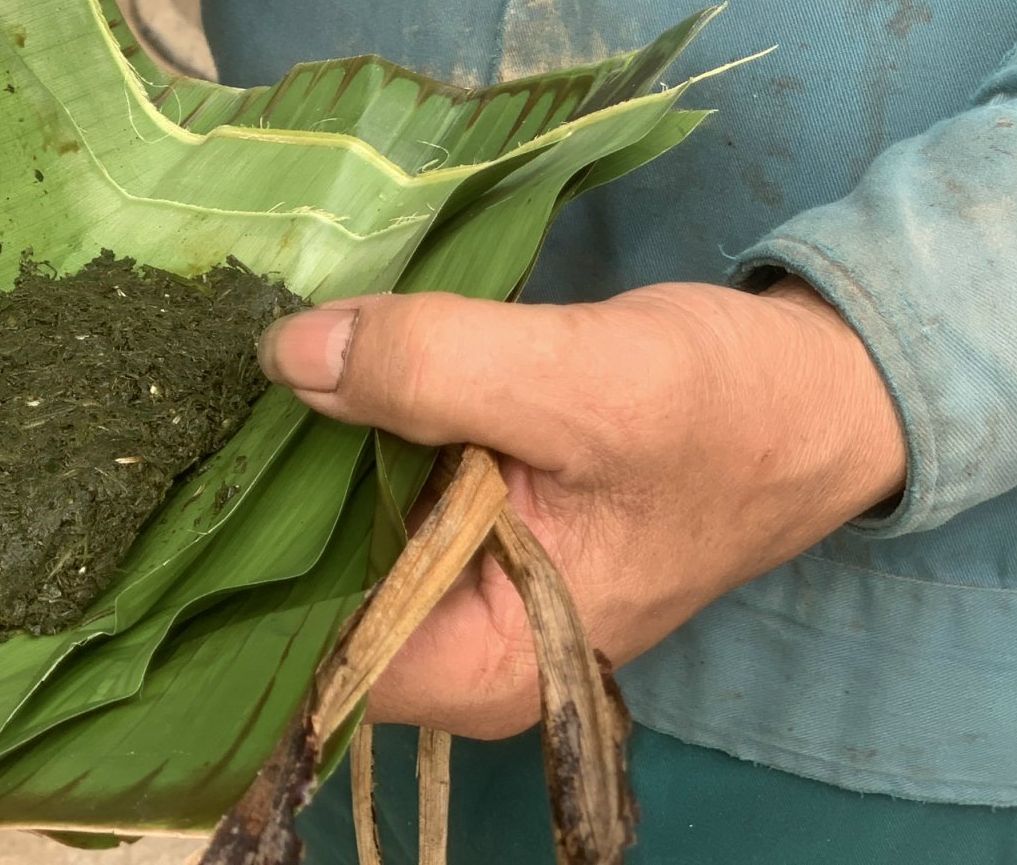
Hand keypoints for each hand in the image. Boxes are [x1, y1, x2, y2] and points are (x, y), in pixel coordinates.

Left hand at [258, 279, 905, 739]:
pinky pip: (378, 482)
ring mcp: (463, 584)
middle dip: (262, 481)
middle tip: (206, 373)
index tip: (195, 442)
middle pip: (306, 579)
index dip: (240, 546)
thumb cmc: (724, 411)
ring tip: (245, 350)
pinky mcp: (472, 519)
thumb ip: (438, 369)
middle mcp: (456, 649)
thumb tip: (287, 355)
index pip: (303, 640)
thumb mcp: (584, 382)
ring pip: (335, 522)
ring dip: (302, 440)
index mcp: (480, 666)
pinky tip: (316, 354)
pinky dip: (353, 421)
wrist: (821, 392)